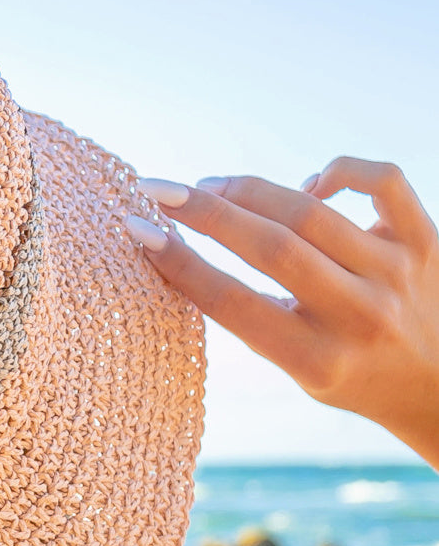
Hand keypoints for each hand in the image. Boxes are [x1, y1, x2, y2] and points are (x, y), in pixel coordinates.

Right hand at [130, 160, 438, 467]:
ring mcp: (397, 274)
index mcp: (317, 359)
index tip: (136, 230)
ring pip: (310, 211)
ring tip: (212, 189)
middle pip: (271, 247)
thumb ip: (255, 315)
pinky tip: (310, 188)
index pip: (232, 302)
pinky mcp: (426, 241)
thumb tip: (196, 238)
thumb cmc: (349, 374)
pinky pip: (382, 181)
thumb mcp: (296, 367)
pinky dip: (338, 171)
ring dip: (248, 192)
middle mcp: (360, 316)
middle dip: (205, 212)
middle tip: (159, 191)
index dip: (178, 262)